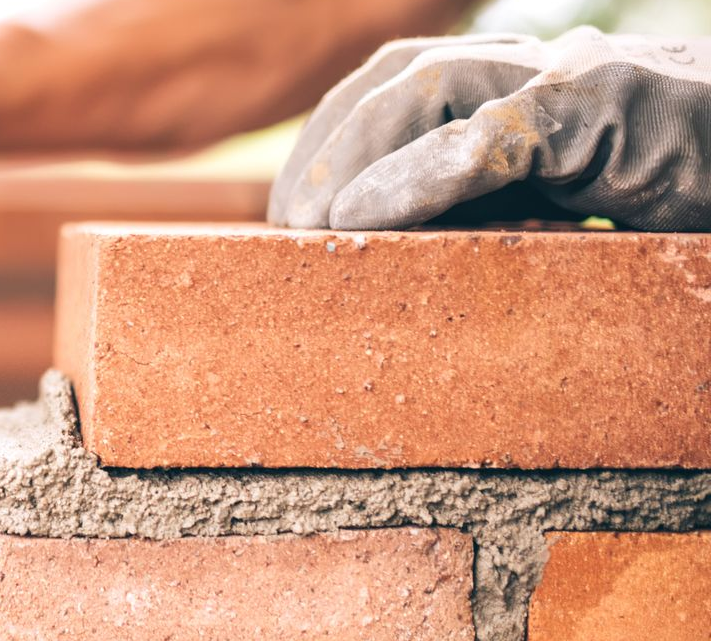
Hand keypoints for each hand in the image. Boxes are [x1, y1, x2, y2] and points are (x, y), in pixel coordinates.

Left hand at [270, 27, 710, 230]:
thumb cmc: (684, 201)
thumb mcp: (569, 209)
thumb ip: (494, 212)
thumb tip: (390, 255)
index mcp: (525, 89)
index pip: (400, 85)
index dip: (332, 140)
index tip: (291, 213)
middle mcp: (544, 69)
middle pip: (399, 76)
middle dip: (326, 146)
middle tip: (286, 227)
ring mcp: (580, 79)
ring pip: (431, 87)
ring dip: (354, 158)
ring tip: (315, 227)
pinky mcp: (617, 107)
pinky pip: (500, 133)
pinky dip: (421, 175)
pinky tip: (367, 217)